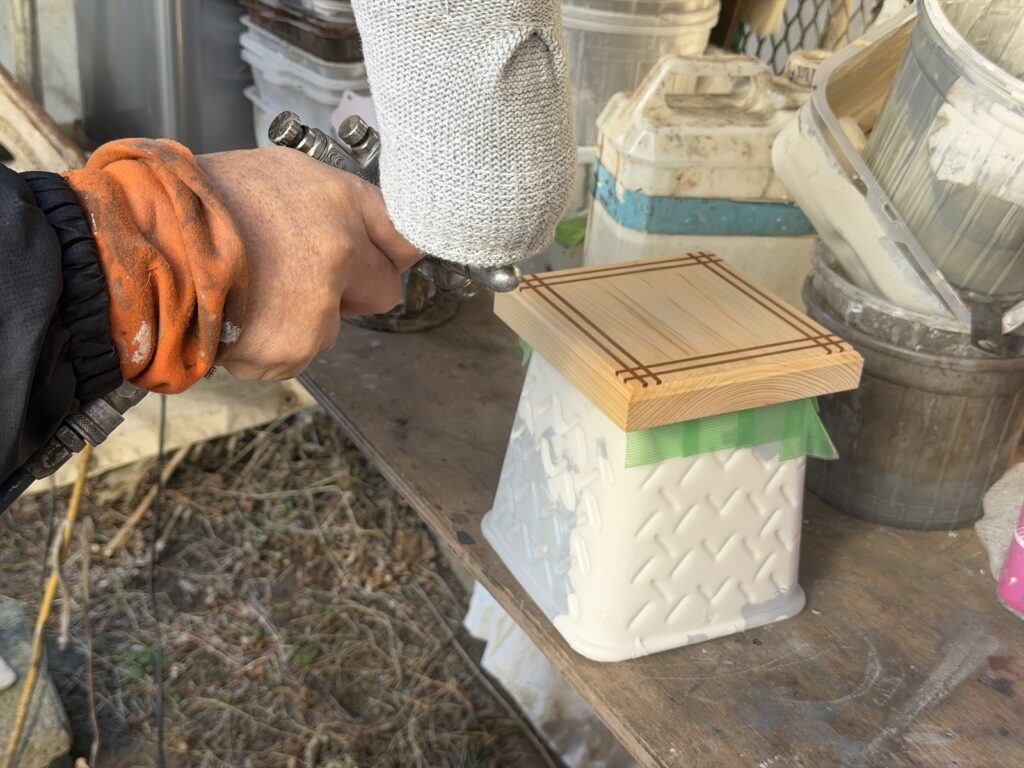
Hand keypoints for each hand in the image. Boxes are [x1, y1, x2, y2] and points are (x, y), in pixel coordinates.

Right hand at [197, 147, 420, 379]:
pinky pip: (299, 354)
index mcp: (340, 203)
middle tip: (301, 275)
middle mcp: (339, 254)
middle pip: (382, 290)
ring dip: (306, 319)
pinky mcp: (291, 349)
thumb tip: (376, 238)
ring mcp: (318, 307)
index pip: (407, 238)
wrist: (139, 245)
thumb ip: (337, 205)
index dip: (392, 250)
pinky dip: (274, 344)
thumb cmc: (202, 203)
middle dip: (352, 289)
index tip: (385, 257)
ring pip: (334, 327)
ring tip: (253, 291)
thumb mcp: (281, 173)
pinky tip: (241, 316)